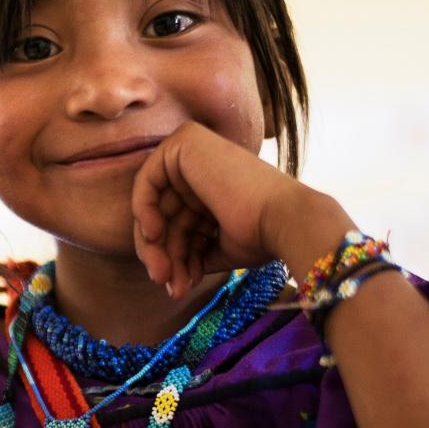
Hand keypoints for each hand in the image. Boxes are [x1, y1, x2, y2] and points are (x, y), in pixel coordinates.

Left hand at [129, 122, 332, 296]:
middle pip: (163, 215)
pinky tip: (155, 234)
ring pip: (154, 205)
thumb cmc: (261, 237)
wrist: (283, 221)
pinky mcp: (185, 141)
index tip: (178, 286)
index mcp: (212, 187)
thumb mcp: (217, 249)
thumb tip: (167, 277)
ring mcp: (193, 150)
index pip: (176, 222)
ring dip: (155, 246)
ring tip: (164, 275)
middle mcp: (201, 166)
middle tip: (163, 282)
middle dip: (161, 254)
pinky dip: (144, 210)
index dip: (173, 256)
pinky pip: (146, 180)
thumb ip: (190, 253)